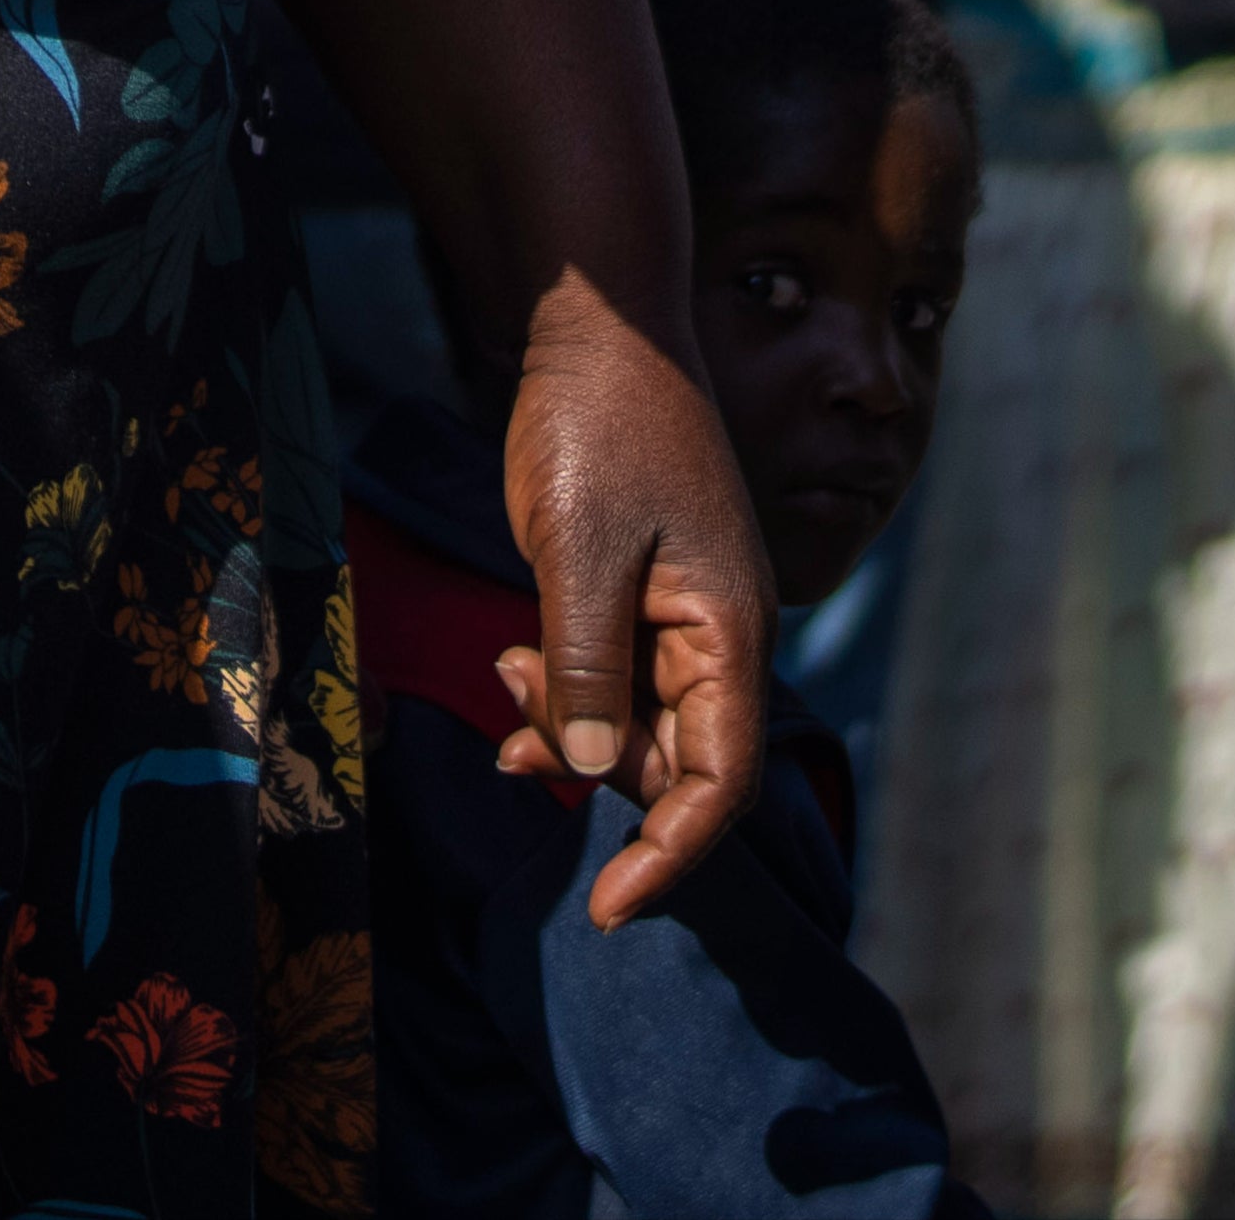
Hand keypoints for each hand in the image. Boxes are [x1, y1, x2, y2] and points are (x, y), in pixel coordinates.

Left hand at [489, 274, 775, 924]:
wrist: (593, 327)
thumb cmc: (599, 426)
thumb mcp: (579, 549)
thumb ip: (587, 665)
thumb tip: (596, 771)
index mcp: (730, 631)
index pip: (722, 780)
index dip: (672, 853)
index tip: (609, 907)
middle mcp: (718, 634)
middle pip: (676, 760)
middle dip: (597, 773)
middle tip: (514, 745)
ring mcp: (680, 613)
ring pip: (636, 723)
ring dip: (572, 731)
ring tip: (505, 695)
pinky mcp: (638, 593)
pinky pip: (611, 675)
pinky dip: (564, 691)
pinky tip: (509, 672)